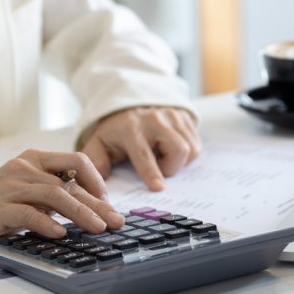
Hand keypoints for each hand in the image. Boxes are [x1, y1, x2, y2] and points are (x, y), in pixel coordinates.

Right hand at [0, 150, 124, 246]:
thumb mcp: (29, 190)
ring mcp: (10, 186)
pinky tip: (61, 234)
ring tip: (97, 228)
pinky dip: (47, 224)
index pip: (76, 161)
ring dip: (80, 213)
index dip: (97, 182)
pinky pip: (27, 213)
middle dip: (97, 204)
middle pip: (70, 182)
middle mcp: (24, 167)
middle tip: (116, 221)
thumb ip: (55, 193)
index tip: (108, 204)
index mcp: (35, 159)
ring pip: (54, 195)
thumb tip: (95, 210)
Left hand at [81, 107, 201, 190]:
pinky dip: (187, 153)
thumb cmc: (116, 132)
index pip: (144, 154)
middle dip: (171, 167)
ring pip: (191, 149)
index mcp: (131, 129)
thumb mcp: (99, 144)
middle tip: (158, 167)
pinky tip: (170, 150)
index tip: (158, 187)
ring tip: (162, 157)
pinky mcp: (185, 117)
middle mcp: (155, 120)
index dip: (152, 172)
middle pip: (178, 150)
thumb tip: (100, 178)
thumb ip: (96, 160)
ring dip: (179, 161)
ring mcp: (173, 116)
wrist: (130, 105)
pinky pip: (196, 144)